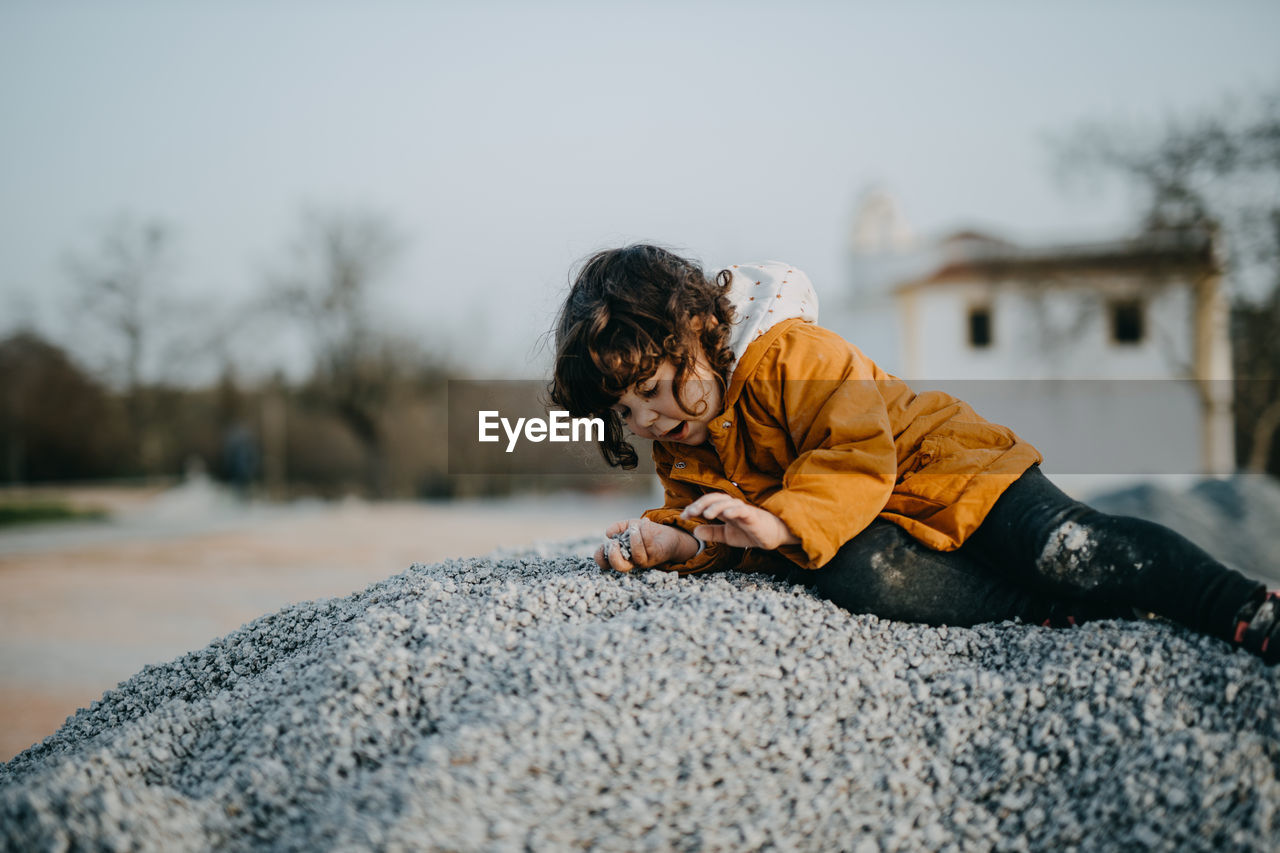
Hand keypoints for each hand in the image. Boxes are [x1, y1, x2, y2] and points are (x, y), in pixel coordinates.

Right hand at [593, 518, 698, 572]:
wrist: (667, 535)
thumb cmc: (645, 532)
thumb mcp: (629, 526)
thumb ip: (617, 527)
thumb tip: (608, 533)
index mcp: (621, 555)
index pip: (606, 563)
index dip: (601, 557)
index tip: (606, 543)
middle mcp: (632, 561)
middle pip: (619, 567)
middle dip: (614, 555)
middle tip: (615, 542)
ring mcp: (645, 560)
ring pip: (637, 556)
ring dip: (634, 538)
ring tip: (635, 526)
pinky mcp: (656, 555)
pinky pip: (649, 546)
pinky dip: (645, 531)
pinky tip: (645, 522)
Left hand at [680, 493, 800, 550]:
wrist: (773, 536)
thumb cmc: (750, 532)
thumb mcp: (727, 536)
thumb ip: (712, 533)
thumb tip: (695, 531)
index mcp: (725, 510)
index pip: (707, 504)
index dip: (694, 507)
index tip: (683, 516)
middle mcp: (732, 507)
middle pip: (715, 498)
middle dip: (701, 504)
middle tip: (689, 512)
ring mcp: (743, 510)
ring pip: (728, 502)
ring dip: (716, 506)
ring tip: (706, 514)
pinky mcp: (753, 516)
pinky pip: (743, 510)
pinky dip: (734, 510)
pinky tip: (727, 515)